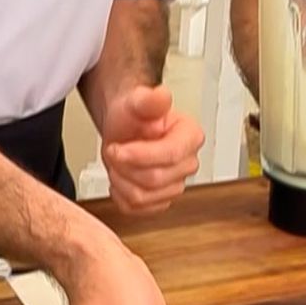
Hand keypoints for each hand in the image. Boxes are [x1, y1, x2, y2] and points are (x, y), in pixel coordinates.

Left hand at [101, 85, 204, 213]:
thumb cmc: (134, 116)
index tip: (119, 148)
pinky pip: (137, 209)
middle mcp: (187, 163)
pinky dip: (120, 195)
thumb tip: (161, 95)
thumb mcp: (137, 101)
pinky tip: (121, 177)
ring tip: (117, 163)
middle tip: (115, 151)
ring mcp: (175, 185)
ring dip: (121, 180)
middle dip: (126, 166)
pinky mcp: (160, 201)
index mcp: (190, 137)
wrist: (126, 129)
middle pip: (155, 179)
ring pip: (143, 196)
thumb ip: (149, 99)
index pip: (170, 155)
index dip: (140, 155)